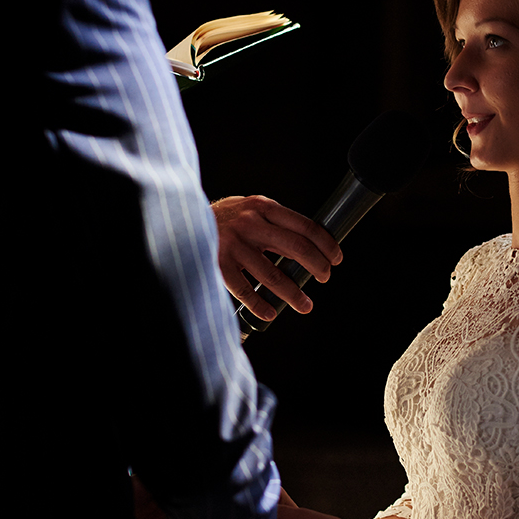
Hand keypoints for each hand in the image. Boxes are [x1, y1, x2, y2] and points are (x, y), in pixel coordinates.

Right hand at [212, 196, 342, 320]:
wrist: (182, 219)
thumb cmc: (227, 218)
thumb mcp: (252, 210)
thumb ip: (276, 223)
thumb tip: (309, 247)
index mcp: (263, 207)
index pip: (305, 226)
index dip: (326, 244)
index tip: (336, 257)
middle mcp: (250, 223)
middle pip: (296, 248)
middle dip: (318, 266)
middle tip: (325, 277)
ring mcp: (234, 245)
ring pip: (273, 275)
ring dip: (294, 293)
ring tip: (306, 305)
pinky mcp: (218, 264)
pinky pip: (245, 290)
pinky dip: (261, 304)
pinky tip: (272, 312)